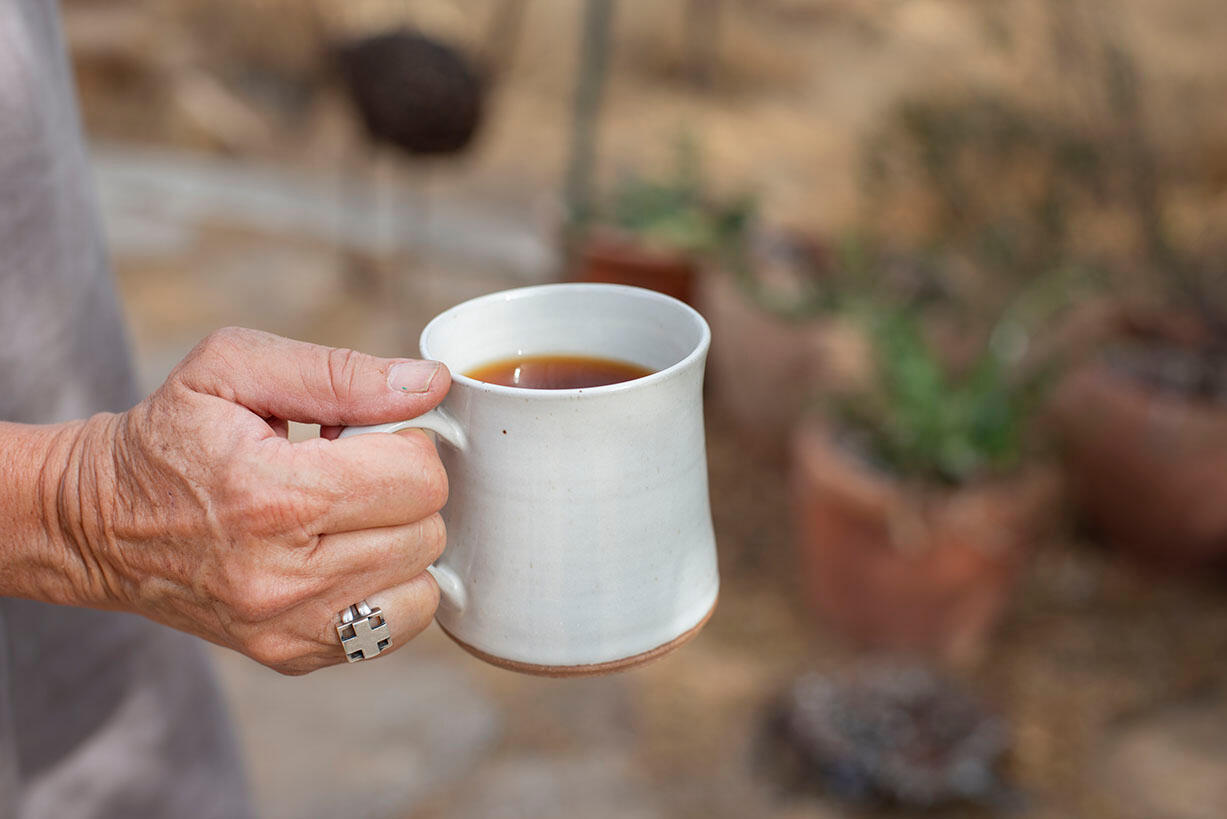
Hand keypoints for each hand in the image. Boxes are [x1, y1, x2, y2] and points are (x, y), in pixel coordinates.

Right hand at [60, 327, 450, 673]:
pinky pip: (396, 626)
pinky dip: (389, 588)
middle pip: (425, 531)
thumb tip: (429, 383)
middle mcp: (282, 577)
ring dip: (400, 541)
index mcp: (271, 496)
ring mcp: (287, 627)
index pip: (416, 478)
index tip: (364, 437)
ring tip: (345, 516)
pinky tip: (344, 555)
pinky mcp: (290, 655)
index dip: (405, 443)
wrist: (96, 524)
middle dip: (404, 491)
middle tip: (350, 473)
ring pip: (422, 585)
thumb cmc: (170, 436)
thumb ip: (340, 373)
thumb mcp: (233, 369)